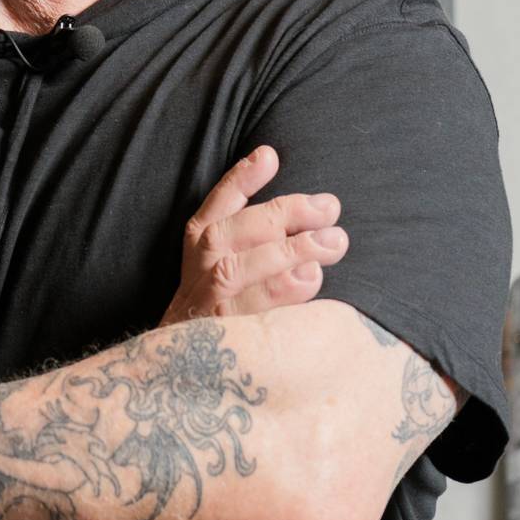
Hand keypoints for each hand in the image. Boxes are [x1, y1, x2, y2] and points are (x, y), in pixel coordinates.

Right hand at [160, 144, 347, 326]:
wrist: (186, 363)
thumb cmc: (220, 295)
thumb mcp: (224, 249)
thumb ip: (246, 210)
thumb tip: (268, 155)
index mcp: (200, 239)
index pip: (220, 202)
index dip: (242, 178)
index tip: (270, 156)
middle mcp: (202, 267)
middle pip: (239, 232)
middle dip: (286, 215)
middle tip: (329, 209)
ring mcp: (212, 302)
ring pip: (244, 269)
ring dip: (292, 253)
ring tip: (333, 243)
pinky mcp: (226, 336)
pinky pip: (256, 313)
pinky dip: (284, 295)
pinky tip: (311, 279)